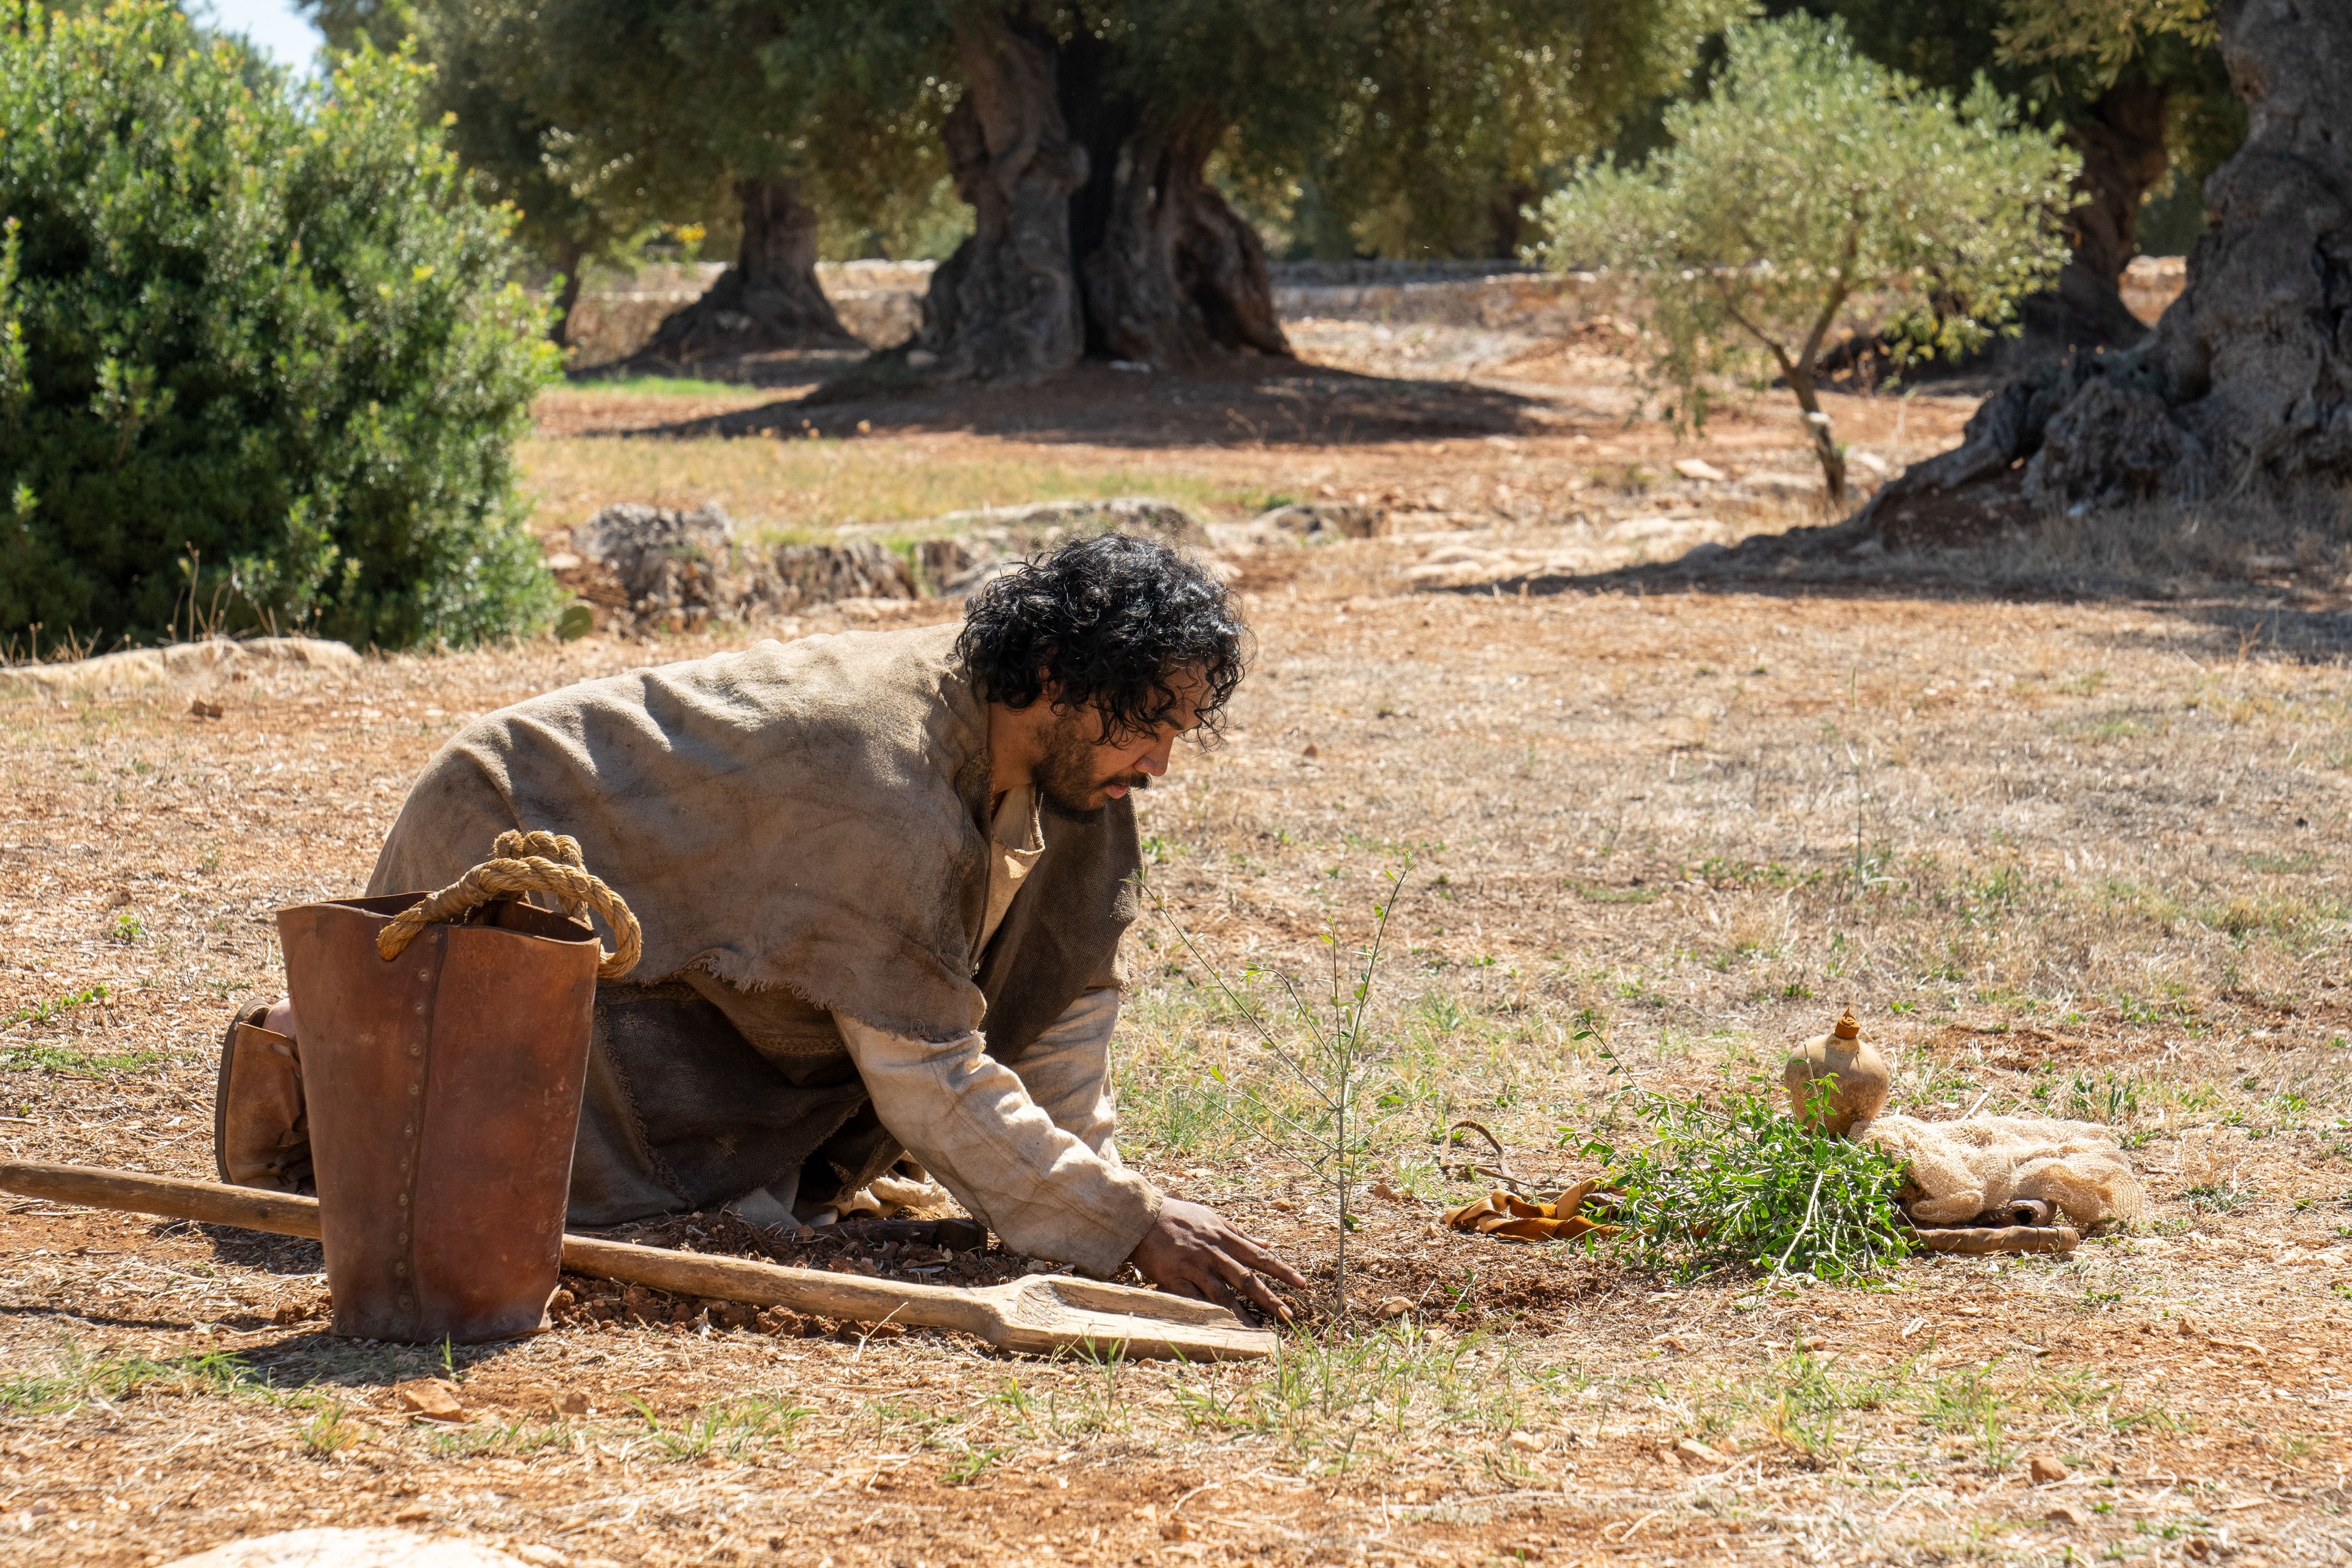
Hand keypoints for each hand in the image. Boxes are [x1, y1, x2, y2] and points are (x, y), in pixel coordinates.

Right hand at [1126, 1198, 1307, 1321]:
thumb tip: (1266, 1243)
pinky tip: (1222, 1328)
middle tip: (1289, 1315)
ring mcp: (1195, 1267)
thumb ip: (1240, 1233)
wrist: (1142, 1216)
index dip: (1282, 1270)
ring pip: (1224, 1295)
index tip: (1301, 1284)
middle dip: (1270, 1298)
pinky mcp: (1175, 1279)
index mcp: (1224, 1236)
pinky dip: (1210, 1314)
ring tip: (1259, 1331)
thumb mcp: (1212, 1218)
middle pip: (1247, 1279)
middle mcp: (1213, 1253)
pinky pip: (1196, 1301)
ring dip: (1243, 1314)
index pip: (1260, 1256)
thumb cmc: (1178, 1215)